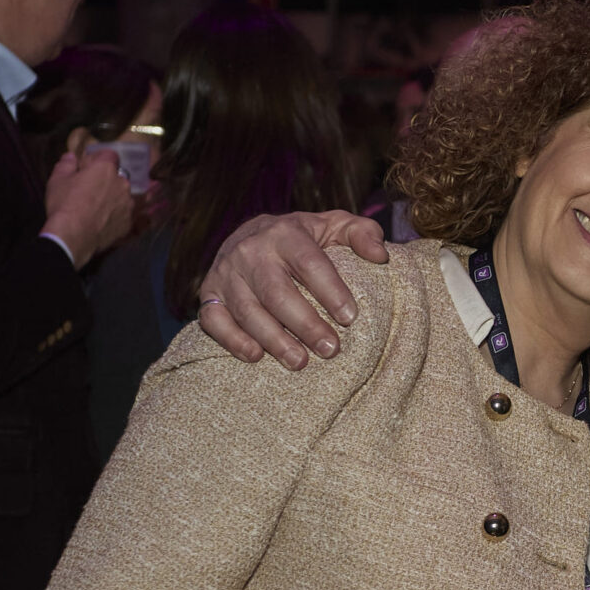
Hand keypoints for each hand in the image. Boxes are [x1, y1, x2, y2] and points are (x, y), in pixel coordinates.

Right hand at [41, 145, 134, 268]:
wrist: (74, 236)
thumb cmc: (64, 204)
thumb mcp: (58, 180)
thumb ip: (66, 164)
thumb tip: (71, 156)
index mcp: (106, 169)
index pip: (109, 154)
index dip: (98, 159)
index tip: (88, 167)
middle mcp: (122, 183)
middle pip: (117, 176)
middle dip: (106, 180)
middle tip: (90, 190)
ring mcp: (129, 204)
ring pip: (123, 196)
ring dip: (113, 198)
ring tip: (96, 208)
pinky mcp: (129, 222)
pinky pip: (124, 214)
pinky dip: (116, 215)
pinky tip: (102, 221)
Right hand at [197, 210, 389, 367]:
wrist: (253, 234)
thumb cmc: (305, 238)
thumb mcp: (335, 226)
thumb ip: (363, 234)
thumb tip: (380, 256)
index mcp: (285, 233)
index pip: (309, 262)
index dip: (330, 290)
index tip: (350, 318)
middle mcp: (251, 251)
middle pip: (277, 292)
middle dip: (305, 324)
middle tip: (331, 350)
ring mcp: (226, 273)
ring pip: (247, 309)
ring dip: (273, 339)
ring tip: (300, 362)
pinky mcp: (209, 293)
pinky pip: (213, 319)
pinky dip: (232, 339)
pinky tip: (255, 356)